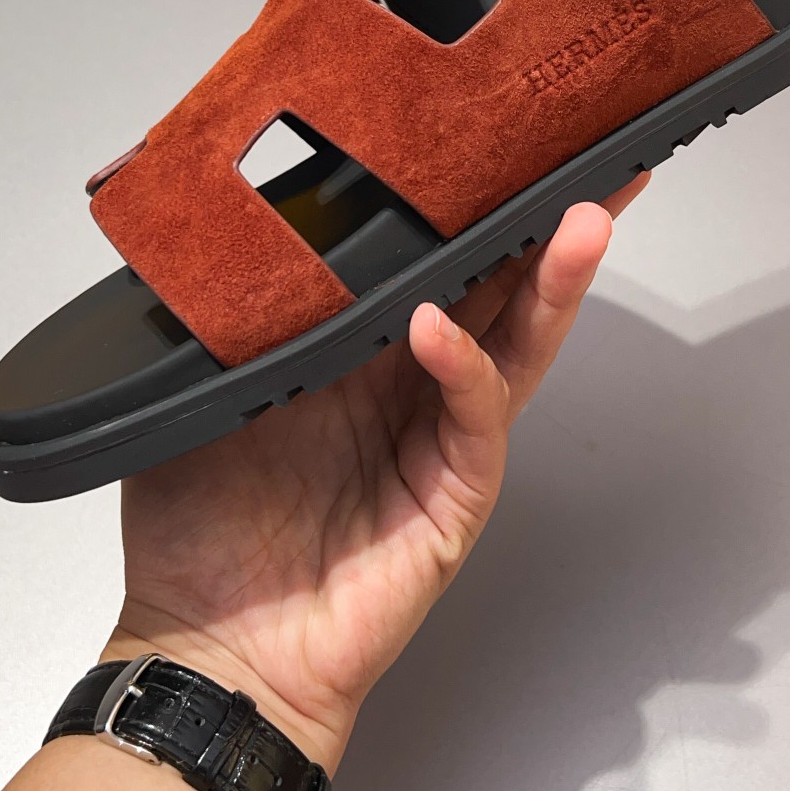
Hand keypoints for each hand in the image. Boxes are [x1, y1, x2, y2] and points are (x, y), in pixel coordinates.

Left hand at [104, 176, 648, 770]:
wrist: (211, 647)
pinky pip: (470, 418)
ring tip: (583, 221)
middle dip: (544, 226)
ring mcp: (439, 437)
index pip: (429, 262)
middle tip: (589, 160)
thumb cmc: (200, 529)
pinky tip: (438, 329)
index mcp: (354, 349)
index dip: (466, 207)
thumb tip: (233, 224)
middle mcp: (407, 383)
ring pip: (512, 344)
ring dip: (551, 282)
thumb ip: (229, 317)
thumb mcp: (200, 394)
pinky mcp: (453, 494)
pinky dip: (459, 367)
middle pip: (496, 289)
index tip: (493, 143)